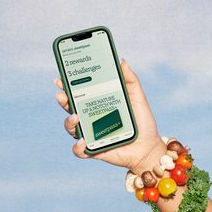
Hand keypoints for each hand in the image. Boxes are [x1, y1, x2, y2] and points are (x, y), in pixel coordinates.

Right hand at [54, 59, 166, 175]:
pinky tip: (83, 141)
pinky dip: (77, 147)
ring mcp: (91, 135)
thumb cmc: (142, 122)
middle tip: (62, 95)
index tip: (63, 78)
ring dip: (69, 122)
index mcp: (99, 104)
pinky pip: (80, 151)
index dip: (69, 86)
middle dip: (64, 101)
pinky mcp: (94, 150)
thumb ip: (130, 80)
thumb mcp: (138, 98)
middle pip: (71, 108)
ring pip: (71, 128)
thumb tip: (121, 61)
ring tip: (75, 117)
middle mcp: (92, 118)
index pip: (81, 94)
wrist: (149, 147)